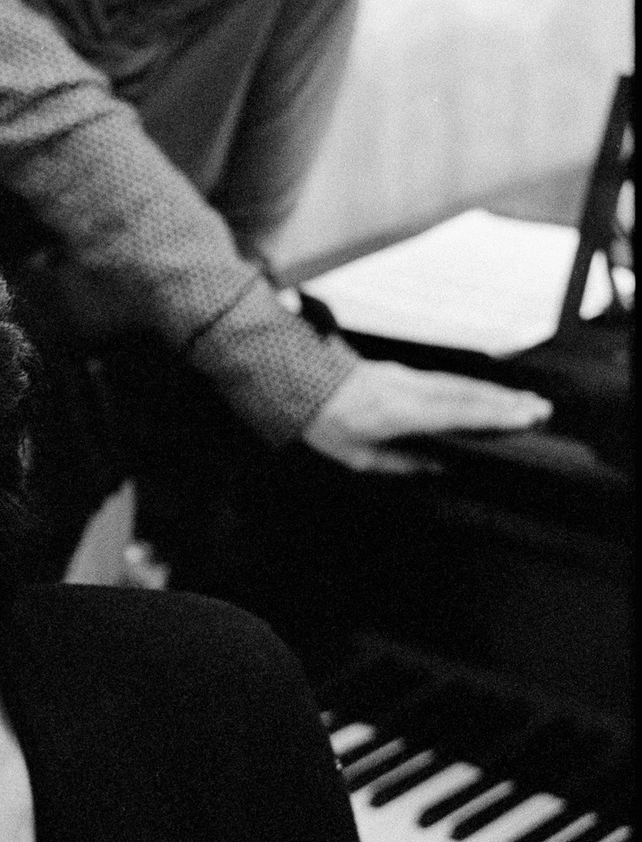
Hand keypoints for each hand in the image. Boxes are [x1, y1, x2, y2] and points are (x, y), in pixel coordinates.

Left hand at [304, 360, 551, 473]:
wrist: (301, 385)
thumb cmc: (327, 424)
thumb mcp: (359, 457)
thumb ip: (402, 463)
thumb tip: (438, 467)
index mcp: (396, 411)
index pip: (453, 412)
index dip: (490, 414)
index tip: (521, 417)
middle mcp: (407, 389)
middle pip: (464, 393)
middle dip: (505, 401)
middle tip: (540, 409)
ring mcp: (406, 377)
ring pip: (458, 384)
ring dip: (493, 392)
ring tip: (525, 402)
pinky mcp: (404, 373)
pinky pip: (445, 381)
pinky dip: (472, 388)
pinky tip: (489, 395)